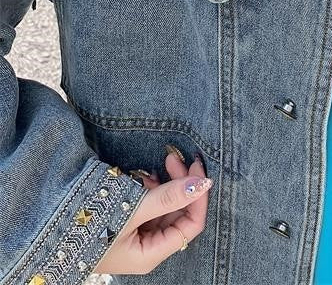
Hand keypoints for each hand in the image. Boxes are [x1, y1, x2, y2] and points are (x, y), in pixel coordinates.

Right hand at [93, 149, 213, 274]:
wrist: (47, 230)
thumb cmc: (89, 226)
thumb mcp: (132, 210)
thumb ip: (168, 197)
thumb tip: (203, 184)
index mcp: (151, 254)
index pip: (191, 224)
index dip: (198, 197)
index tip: (197, 169)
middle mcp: (147, 248)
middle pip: (180, 214)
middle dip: (183, 185)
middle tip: (177, 159)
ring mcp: (137, 236)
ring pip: (166, 207)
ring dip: (169, 184)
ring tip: (163, 163)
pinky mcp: (127, 225)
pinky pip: (151, 206)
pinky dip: (153, 189)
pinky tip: (145, 177)